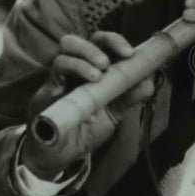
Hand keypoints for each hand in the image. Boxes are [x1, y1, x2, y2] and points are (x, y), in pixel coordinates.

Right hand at [20, 32, 155, 179]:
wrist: (63, 154)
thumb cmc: (87, 130)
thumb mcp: (114, 113)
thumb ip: (130, 96)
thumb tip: (148, 81)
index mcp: (91, 68)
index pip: (99, 42)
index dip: (114, 41)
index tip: (129, 54)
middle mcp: (72, 70)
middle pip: (75, 41)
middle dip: (93, 46)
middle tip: (106, 63)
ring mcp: (58, 80)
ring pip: (62, 54)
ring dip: (81, 62)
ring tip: (97, 77)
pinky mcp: (46, 95)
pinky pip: (55, 80)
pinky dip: (74, 88)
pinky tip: (89, 112)